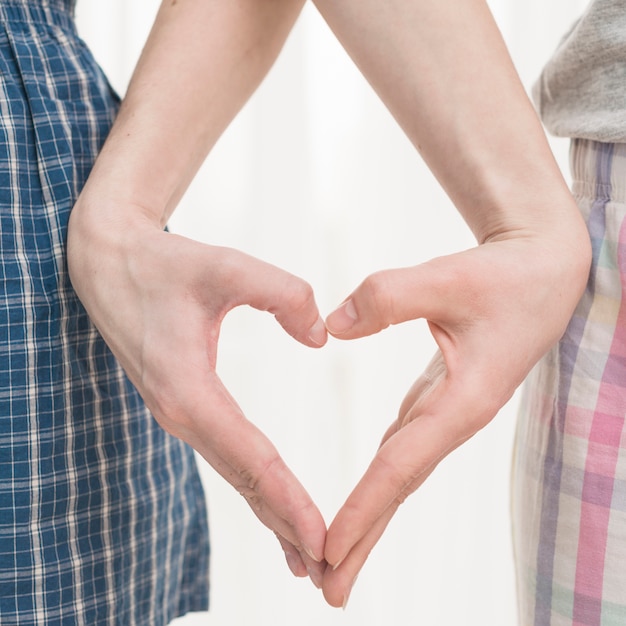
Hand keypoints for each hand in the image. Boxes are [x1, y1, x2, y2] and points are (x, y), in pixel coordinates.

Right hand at [67, 206, 328, 587]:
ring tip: (305, 557)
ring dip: (271, 514)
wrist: (108, 262)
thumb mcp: (226, 266)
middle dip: (284, 526)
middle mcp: (182, 414)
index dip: (289, 501)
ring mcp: (181, 414)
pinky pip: (227, 455)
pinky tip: (273, 503)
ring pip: (235, 474)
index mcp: (188, 390)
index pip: (251, 460)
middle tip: (324, 574)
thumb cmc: (164, 263)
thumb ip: (282, 293)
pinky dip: (255, 485)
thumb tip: (321, 337)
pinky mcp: (185, 405)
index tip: (323, 541)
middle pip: (244, 481)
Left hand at [320, 231, 589, 606]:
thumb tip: (330, 326)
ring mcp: (449, 410)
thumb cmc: (507, 276)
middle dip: (365, 539)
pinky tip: (368, 496)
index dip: (364, 507)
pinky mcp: (440, 396)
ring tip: (337, 557)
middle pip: (400, 487)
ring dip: (371, 516)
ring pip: (401, 471)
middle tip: (326, 591)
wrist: (544, 271)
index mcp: (464, 400)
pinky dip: (381, 478)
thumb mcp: (448, 278)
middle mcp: (456, 416)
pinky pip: (404, 445)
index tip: (328, 549)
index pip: (401, 464)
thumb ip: (388, 297)